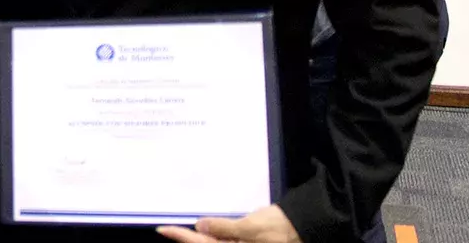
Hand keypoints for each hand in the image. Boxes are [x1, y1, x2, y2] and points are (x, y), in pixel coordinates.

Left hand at [158, 205, 301, 242]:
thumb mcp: (252, 226)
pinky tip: (203, 230)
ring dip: (198, 238)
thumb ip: (224, 228)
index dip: (182, 237)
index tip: (163, 229)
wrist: (305, 226)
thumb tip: (200, 226)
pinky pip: (225, 242)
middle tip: (168, 229)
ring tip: (180, 230)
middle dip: (187, 239)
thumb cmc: (280, 228)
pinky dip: (213, 236)